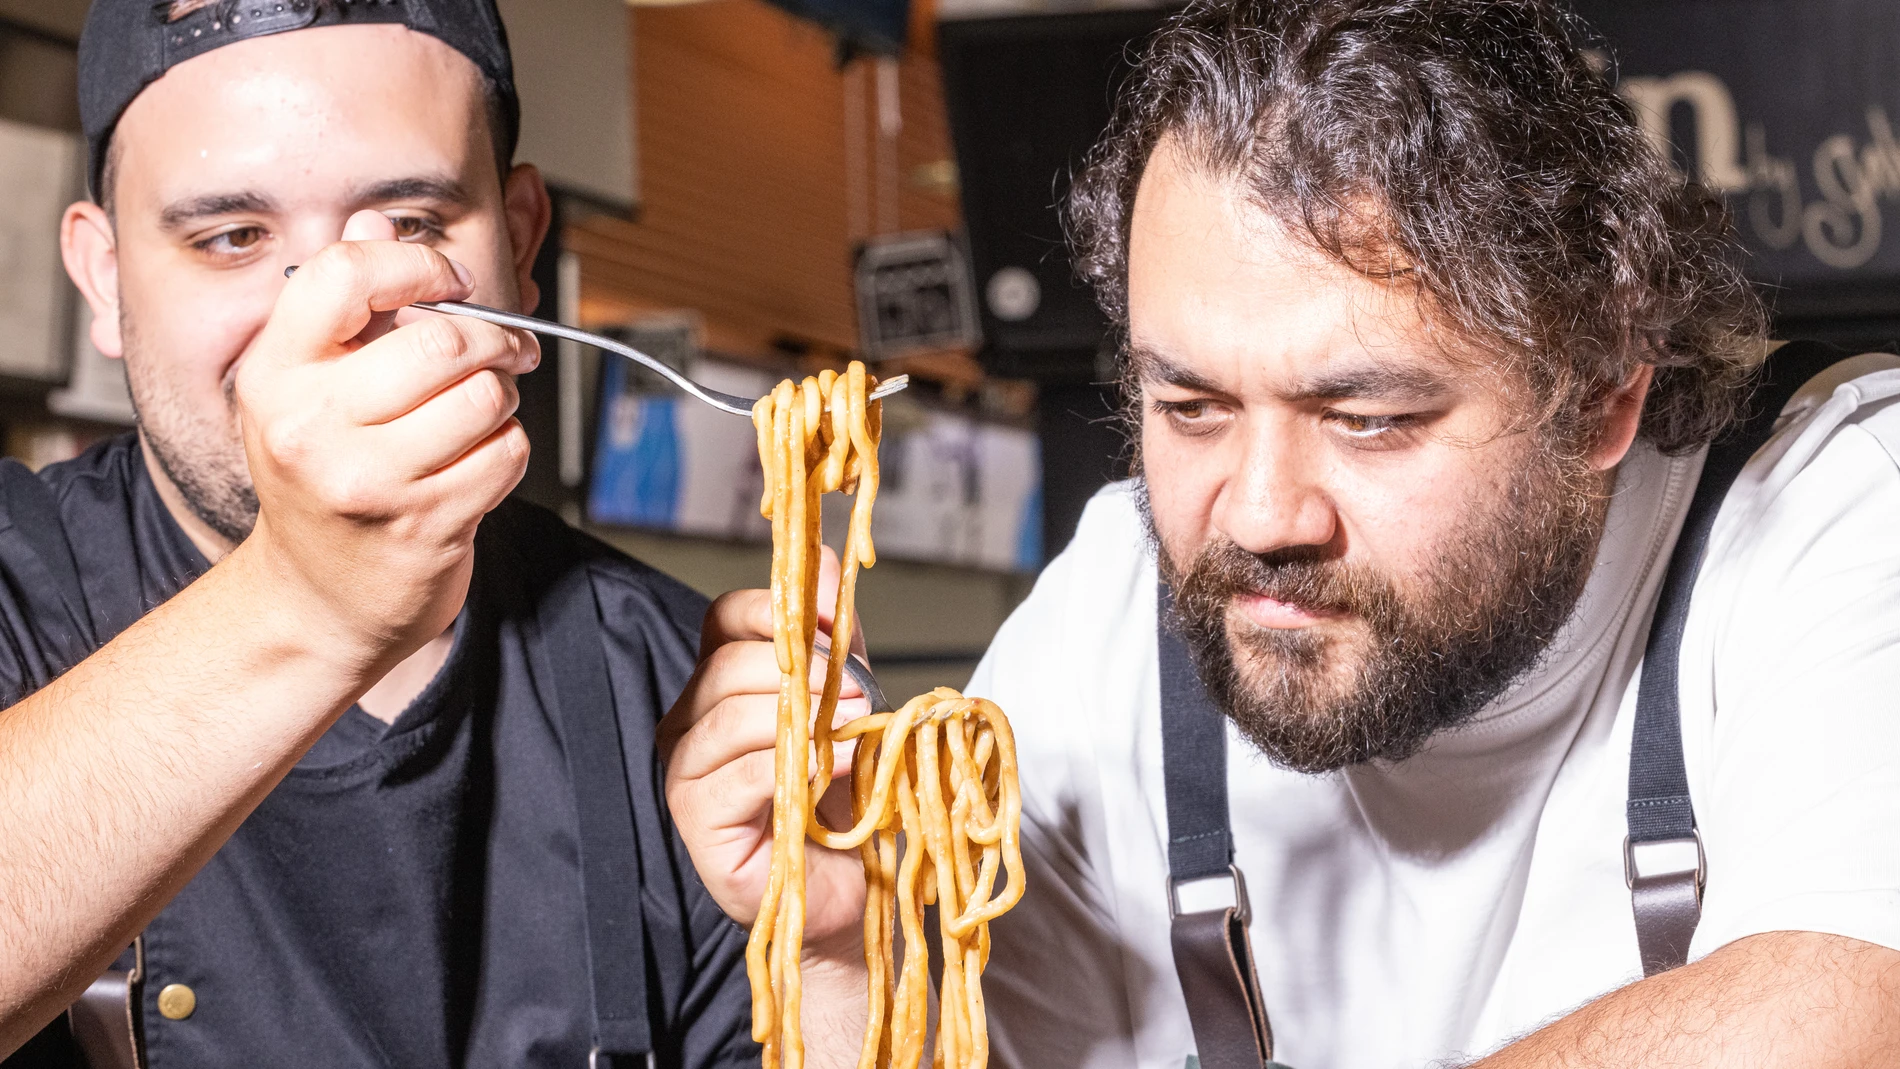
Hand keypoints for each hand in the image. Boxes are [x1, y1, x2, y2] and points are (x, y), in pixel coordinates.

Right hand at [232, 210, 536, 673]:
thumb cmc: (324, 484)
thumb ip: (345, 310)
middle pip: (441, 341)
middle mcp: (312, 426)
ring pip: (485, 396)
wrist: (318, 602)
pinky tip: (475, 463)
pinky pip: (506, 452)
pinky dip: (508, 450)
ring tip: (478, 414)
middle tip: (500, 350)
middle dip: (491, 340)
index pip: (345, 275)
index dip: (416, 263)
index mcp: (276, 375)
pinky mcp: (426, 524)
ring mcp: (369, 481)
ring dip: (501, 400)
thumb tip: (374, 221)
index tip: (449, 280)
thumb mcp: (308, 392)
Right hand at [660, 549, 872, 962]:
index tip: (837, 620)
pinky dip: (796, 767)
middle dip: (805, 671)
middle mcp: (690, 721)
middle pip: (730, 665)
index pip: (725, 618)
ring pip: (731, 716)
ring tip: (854, 733)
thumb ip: (838, 639)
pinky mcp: (697, 821)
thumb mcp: (850, 701)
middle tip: (861, 694)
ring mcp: (686, 772)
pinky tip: (835, 771)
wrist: (853, 884)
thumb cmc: (845, 796)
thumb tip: (825, 570)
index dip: (778, 608)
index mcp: (719, 682)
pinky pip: (741, 776)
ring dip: (803, 720)